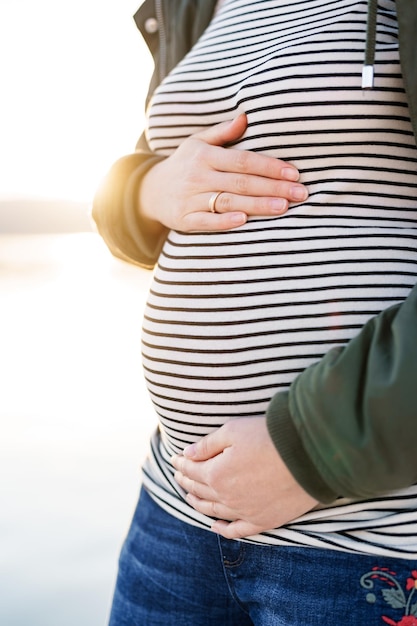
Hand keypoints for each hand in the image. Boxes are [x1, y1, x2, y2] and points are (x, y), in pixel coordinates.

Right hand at [140, 113, 307, 231]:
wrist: (150, 192)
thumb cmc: (184, 165)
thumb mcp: (198, 142)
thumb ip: (223, 132)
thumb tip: (246, 116)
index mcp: (206, 155)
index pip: (243, 160)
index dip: (269, 166)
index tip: (294, 172)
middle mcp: (199, 176)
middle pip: (242, 182)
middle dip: (273, 187)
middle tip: (300, 193)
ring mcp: (191, 198)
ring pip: (228, 201)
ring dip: (257, 206)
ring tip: (283, 207)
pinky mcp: (184, 219)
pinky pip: (206, 221)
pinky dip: (224, 221)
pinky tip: (244, 221)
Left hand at [171, 417, 317, 538]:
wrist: (307, 455)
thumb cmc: (269, 437)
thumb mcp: (233, 430)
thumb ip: (207, 444)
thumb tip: (187, 454)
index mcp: (216, 474)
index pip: (192, 470)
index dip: (181, 464)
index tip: (175, 458)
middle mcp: (226, 497)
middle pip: (200, 491)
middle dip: (186, 482)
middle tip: (179, 475)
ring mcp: (244, 512)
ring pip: (214, 511)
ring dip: (198, 503)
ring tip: (189, 496)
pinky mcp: (263, 521)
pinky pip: (237, 531)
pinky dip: (223, 529)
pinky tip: (214, 526)